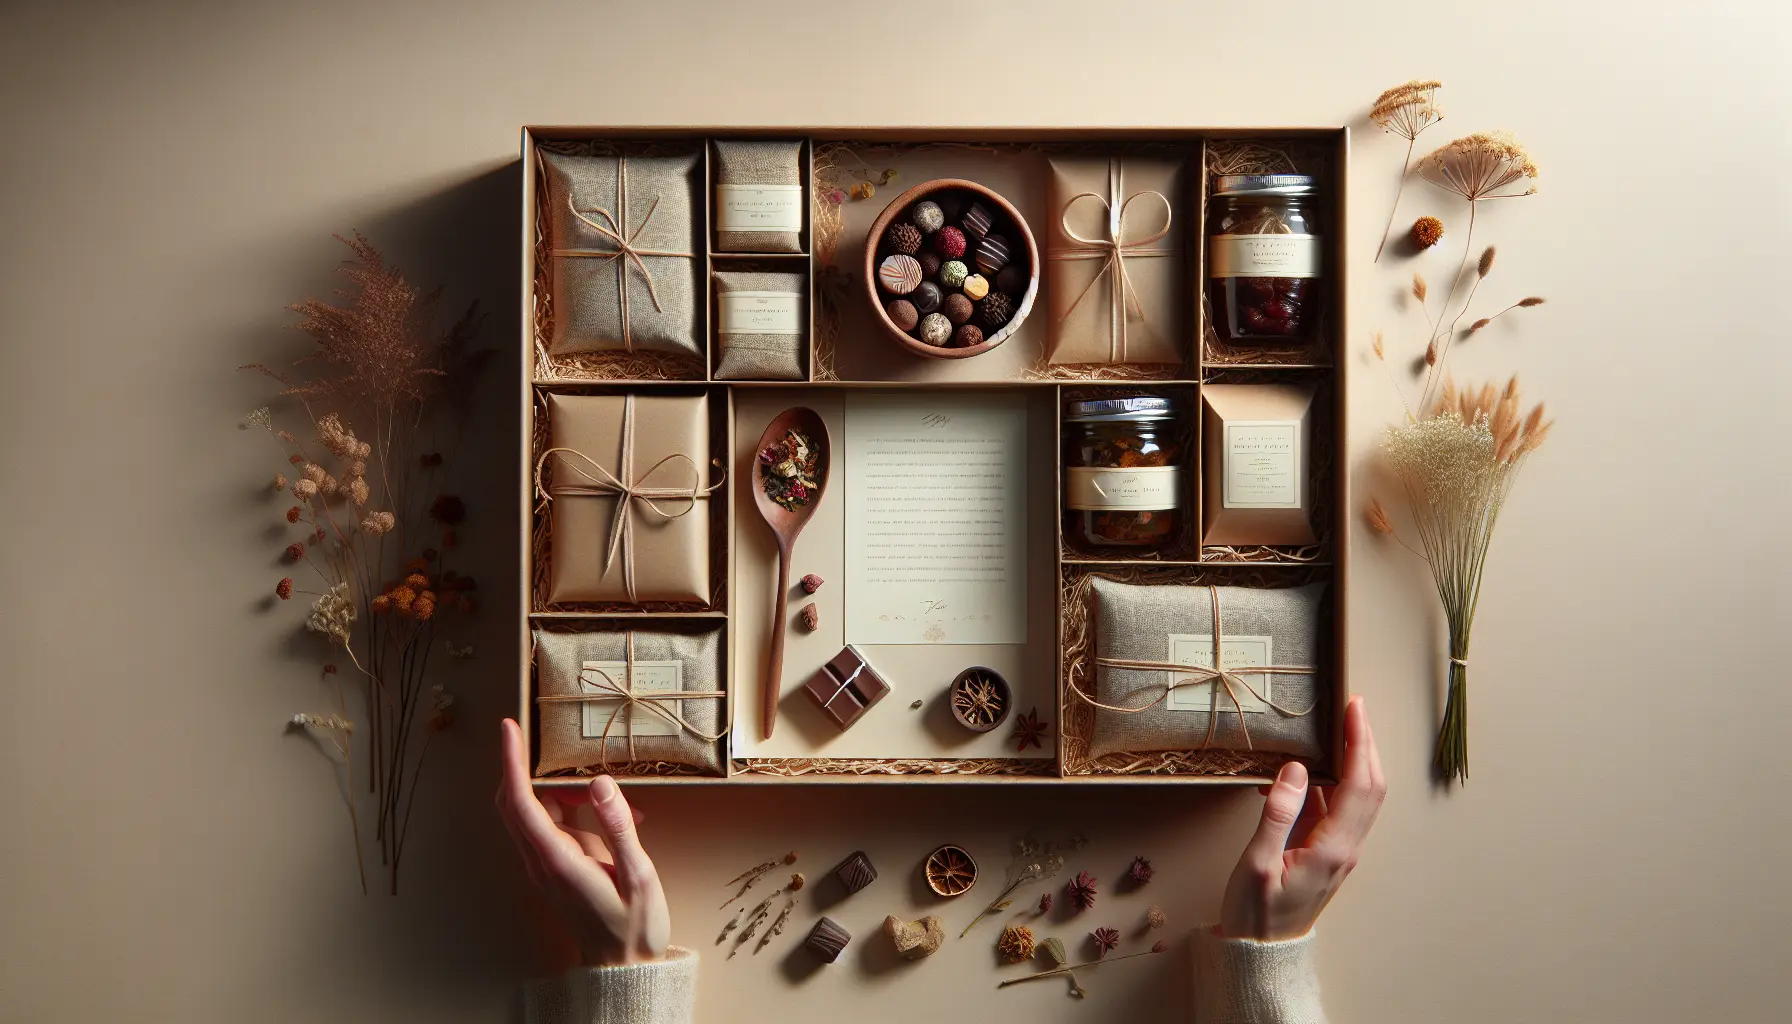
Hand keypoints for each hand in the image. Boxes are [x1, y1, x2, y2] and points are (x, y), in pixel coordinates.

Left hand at [496, 718, 670, 964]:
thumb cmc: (634, 926)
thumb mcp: (639, 875)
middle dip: (529, 767)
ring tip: (613, 798)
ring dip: (565, 791)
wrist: (623, 968)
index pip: (521, 803)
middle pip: (515, 802)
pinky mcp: (554, 867)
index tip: (510, 729)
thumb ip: (619, 827)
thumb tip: (600, 782)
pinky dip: (575, 809)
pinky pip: (552, 825)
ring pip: (535, 811)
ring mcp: (545, 866)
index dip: (512, 763)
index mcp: (558, 862)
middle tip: (551, 741)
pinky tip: (612, 815)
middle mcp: (542, 862)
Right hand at [1218, 694, 1384, 940]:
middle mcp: (1346, 848)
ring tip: (1331, 729)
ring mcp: (1339, 852)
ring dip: (1350, 760)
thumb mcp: (1256, 863)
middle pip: (1370, 786)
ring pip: (1356, 796)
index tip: (1354, 709)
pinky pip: (1335, 809)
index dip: (1359, 743)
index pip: (1358, 784)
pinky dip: (1327, 783)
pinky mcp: (1326, 854)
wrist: (1261, 954)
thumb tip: (1296, 770)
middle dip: (1364, 743)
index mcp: (1334, 849)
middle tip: (1352, 708)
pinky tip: (1302, 772)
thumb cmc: (1255, 915)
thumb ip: (1277, 814)